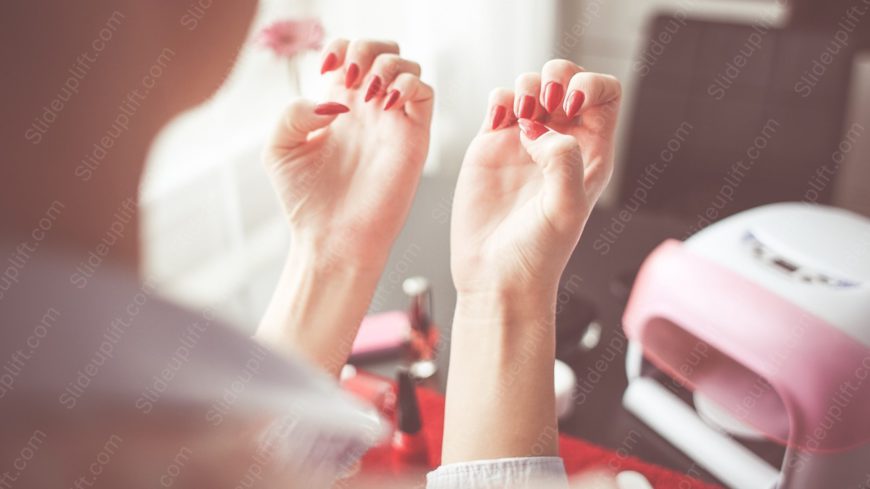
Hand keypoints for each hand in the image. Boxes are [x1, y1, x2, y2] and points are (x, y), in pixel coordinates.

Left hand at [264, 39, 433, 269]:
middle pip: (382, 51)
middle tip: (352, 75)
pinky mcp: (414, 138)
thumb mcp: (280, 149)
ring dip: (388, 65)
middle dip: (368, 48)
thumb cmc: (306, 202)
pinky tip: (386, 104)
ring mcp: (392, 122)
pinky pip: (425, 93)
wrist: (332, 240)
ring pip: (408, 66)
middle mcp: (367, 110)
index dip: (340, 47)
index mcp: (337, 106)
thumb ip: (294, 113)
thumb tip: (334, 99)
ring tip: (369, 94)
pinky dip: (410, 84)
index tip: (329, 69)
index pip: (348, 53)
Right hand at [451, 60, 620, 296]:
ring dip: (525, 87)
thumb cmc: (537, 255)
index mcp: (591, 155)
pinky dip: (499, 99)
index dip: (591, 86)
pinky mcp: (490, 146)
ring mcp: (523, 143)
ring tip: (519, 118)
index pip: (605, 96)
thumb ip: (564, 161)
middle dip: (556, 77)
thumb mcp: (566, 209)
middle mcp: (559, 144)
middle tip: (544, 104)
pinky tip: (499, 123)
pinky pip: (498, 102)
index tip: (571, 104)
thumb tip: (538, 131)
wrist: (495, 276)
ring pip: (531, 86)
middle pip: (568, 80)